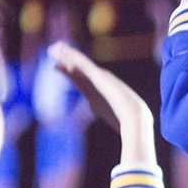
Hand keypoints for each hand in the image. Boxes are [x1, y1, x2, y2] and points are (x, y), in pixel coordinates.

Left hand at [50, 42, 154, 160]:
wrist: (135, 119)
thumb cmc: (127, 125)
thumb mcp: (113, 123)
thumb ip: (111, 125)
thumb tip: (115, 139)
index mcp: (98, 94)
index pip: (81, 80)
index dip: (69, 72)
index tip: (57, 67)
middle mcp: (99, 84)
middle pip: (78, 70)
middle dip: (66, 60)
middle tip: (52, 51)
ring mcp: (100, 79)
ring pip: (80, 64)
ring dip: (67, 55)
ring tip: (54, 48)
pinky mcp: (100, 77)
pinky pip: (84, 65)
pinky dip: (74, 58)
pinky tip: (64, 52)